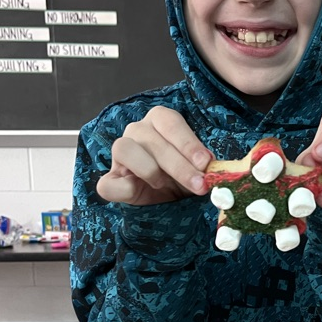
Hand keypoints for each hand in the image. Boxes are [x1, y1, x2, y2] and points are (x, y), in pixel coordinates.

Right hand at [96, 106, 211, 205]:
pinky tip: (139, 193)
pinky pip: (108, 183)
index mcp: (159, 120)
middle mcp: (137, 131)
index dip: (188, 143)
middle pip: (152, 140)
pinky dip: (123, 188)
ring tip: (164, 185)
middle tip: (199, 184)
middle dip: (179, 166)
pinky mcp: (110, 180)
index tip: (206, 163)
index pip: (170, 123)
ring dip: (149, 170)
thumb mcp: (197, 168)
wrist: (169, 200)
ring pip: (124, 149)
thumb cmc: (185, 177)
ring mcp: (120, 153)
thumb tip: (214, 168)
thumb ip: (203, 165)